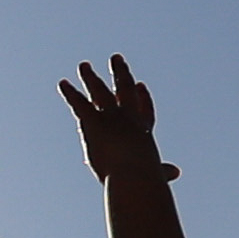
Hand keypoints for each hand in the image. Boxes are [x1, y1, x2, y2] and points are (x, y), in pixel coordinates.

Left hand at [60, 57, 170, 184]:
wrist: (134, 174)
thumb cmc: (146, 178)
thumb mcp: (155, 173)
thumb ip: (162, 172)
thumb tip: (176, 173)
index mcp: (143, 132)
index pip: (144, 111)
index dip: (143, 98)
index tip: (140, 85)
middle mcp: (128, 118)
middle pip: (124, 90)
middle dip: (120, 74)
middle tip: (116, 58)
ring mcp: (111, 117)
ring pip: (99, 92)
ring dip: (90, 77)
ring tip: (83, 65)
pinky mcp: (94, 122)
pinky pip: (79, 103)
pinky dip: (70, 93)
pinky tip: (62, 83)